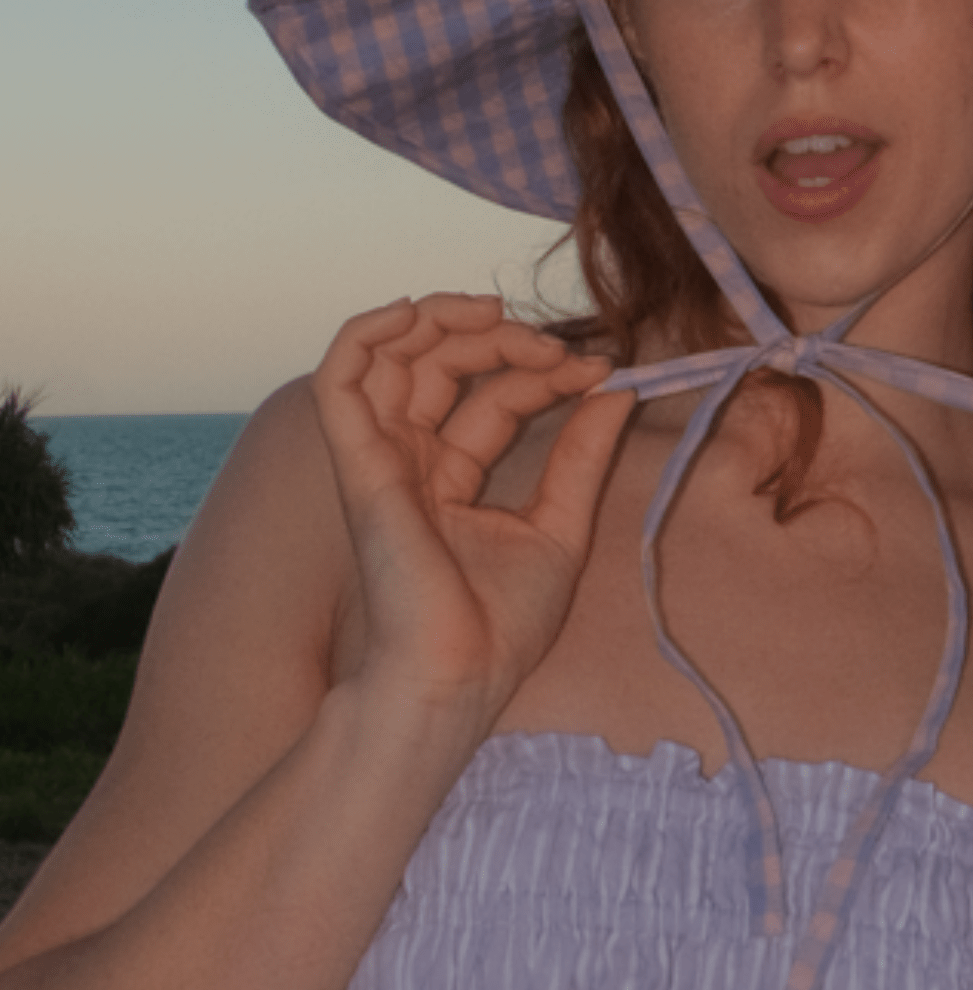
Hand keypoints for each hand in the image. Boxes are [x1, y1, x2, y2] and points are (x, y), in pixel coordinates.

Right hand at [311, 294, 633, 734]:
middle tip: (557, 346)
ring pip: (390, 357)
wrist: (458, 677)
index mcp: (452, 479)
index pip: (492, 398)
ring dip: (438, 318)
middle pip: (440, 366)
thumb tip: (616, 388)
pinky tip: (413, 311)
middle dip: (499, 338)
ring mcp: (380, 461)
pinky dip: (364, 333)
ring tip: (493, 311)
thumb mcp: (560, 525)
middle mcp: (411, 463)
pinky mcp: (358, 466)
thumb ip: (581, 454)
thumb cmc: (499, 627)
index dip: (545, 372)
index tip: (601, 371)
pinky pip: (339, 381)